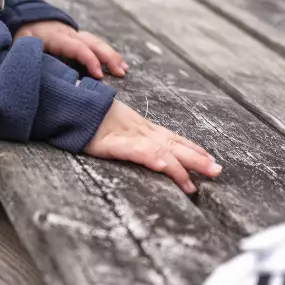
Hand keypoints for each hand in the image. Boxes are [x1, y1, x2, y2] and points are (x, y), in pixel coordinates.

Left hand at [14, 21, 126, 78]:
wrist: (26, 15)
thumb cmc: (23, 33)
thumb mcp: (19, 42)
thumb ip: (26, 52)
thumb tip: (32, 66)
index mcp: (56, 37)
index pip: (77, 47)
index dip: (89, 60)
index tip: (98, 75)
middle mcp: (70, 34)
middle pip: (93, 44)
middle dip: (108, 58)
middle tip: (120, 73)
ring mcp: (75, 35)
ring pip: (97, 43)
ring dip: (112, 56)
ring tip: (123, 70)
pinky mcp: (78, 38)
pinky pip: (95, 45)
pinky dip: (108, 54)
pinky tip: (118, 64)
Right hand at [85, 100, 222, 193]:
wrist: (67, 103)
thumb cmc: (85, 114)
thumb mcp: (111, 123)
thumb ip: (125, 132)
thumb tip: (140, 141)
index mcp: (139, 126)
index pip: (171, 138)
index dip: (192, 148)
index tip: (210, 158)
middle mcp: (138, 130)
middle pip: (172, 145)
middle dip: (196, 159)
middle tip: (217, 171)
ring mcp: (126, 136)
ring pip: (159, 150)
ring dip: (179, 165)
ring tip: (194, 181)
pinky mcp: (110, 143)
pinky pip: (134, 151)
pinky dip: (150, 157)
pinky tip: (163, 165)